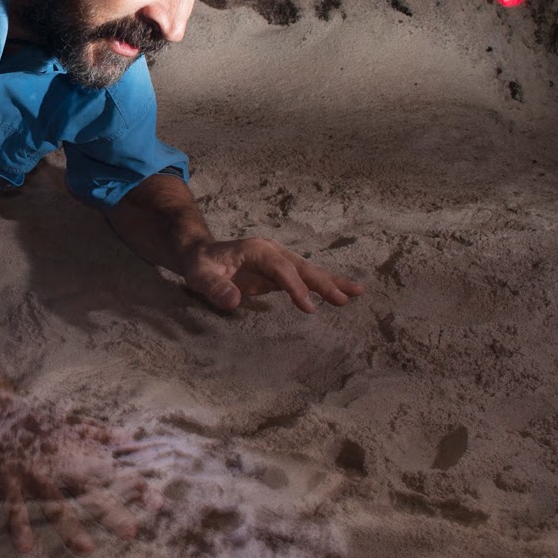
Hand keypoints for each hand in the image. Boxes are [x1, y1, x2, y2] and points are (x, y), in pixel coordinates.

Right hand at [0, 380, 158, 553]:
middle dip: (110, 511)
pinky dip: (19, 526)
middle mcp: (58, 466)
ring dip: (70, 526)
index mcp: (75, 456)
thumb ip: (98, 434)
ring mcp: (33, 473)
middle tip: (132, 532)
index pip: (111, 472)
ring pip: (54, 504)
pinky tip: (26, 548)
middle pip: (88, 491)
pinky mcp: (7, 479)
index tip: (159, 504)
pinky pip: (14, 507)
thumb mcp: (67, 426)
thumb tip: (131, 438)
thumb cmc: (32, 423)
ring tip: (86, 550)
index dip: (134, 487)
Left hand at [186, 237, 363, 312]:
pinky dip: (324, 285)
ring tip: (359, 292)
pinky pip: (304, 279)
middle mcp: (272, 252)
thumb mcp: (198, 275)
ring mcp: (278, 261)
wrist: (199, 254)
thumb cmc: (199, 265)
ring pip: (309, 271)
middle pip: (302, 267)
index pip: (281, 269)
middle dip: (324, 282)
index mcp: (256, 250)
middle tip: (344, 299)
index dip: (295, 287)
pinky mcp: (279, 273)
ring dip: (332, 282)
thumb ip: (214, 287)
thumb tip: (234, 302)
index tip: (309, 307)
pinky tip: (343, 294)